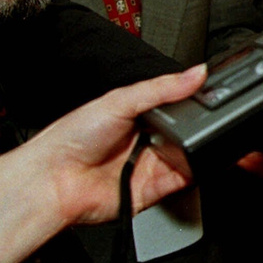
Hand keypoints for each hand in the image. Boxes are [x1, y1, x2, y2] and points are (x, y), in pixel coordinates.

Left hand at [38, 65, 205, 224]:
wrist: (53, 179)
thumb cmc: (71, 137)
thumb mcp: (120, 100)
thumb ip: (162, 88)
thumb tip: (195, 73)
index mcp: (141, 115)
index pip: (179, 105)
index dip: (194, 100)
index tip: (209, 91)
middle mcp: (149, 140)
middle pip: (188, 132)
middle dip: (200, 127)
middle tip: (204, 119)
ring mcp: (152, 165)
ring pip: (190, 156)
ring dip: (198, 149)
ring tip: (192, 139)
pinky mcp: (154, 189)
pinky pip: (183, 180)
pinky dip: (192, 171)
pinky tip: (187, 160)